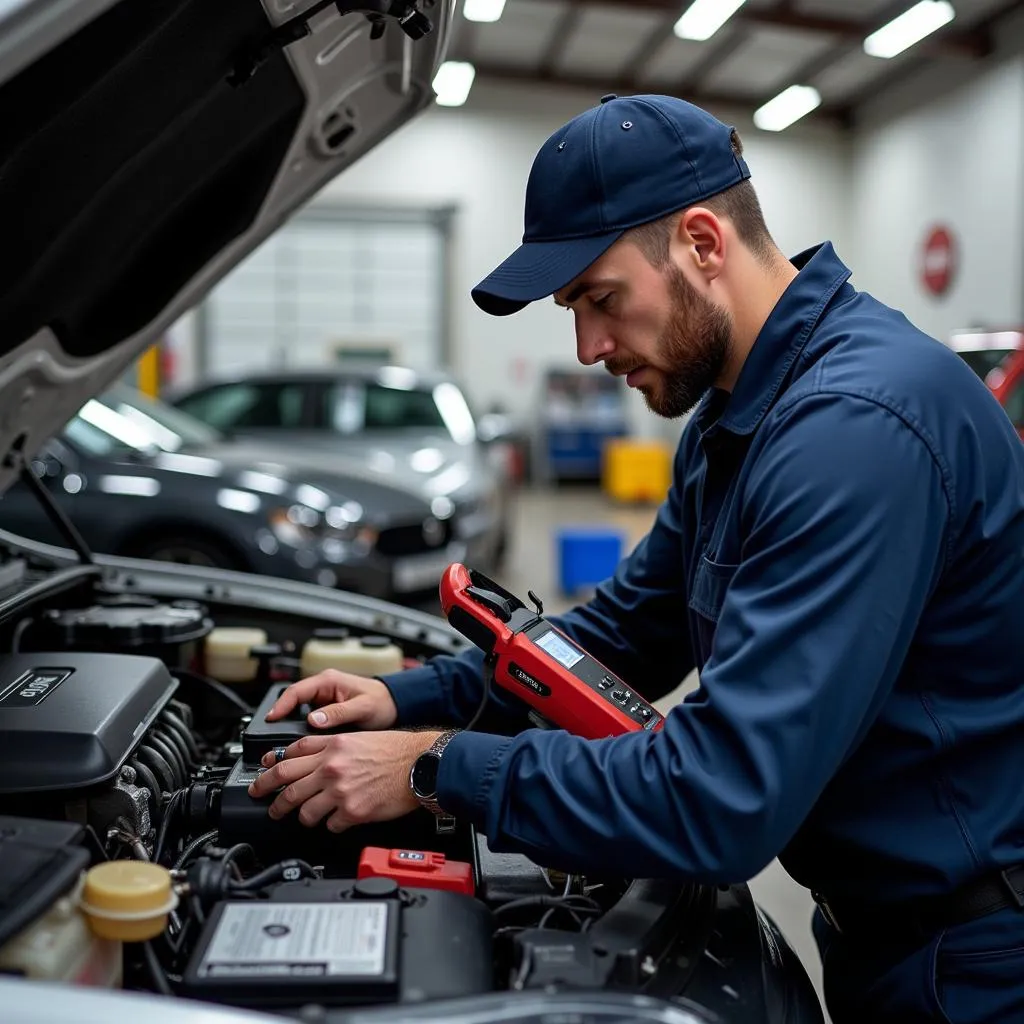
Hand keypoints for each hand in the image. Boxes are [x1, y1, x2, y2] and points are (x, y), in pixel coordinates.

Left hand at [248, 730, 441, 831]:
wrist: (420, 764)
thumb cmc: (394, 750)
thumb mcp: (356, 737)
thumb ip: (327, 746)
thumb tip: (300, 755)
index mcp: (332, 747)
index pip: (289, 756)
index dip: (270, 768)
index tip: (264, 775)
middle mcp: (332, 768)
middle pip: (286, 785)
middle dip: (270, 797)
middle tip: (266, 803)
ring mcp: (340, 791)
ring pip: (303, 811)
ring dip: (301, 817)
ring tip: (304, 818)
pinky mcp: (352, 812)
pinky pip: (329, 825)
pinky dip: (330, 825)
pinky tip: (336, 820)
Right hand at [264, 669, 398, 730]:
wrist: (394, 706)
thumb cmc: (381, 702)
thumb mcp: (362, 707)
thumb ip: (339, 712)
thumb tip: (314, 719)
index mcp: (328, 681)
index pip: (296, 691)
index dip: (280, 705)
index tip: (270, 719)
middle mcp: (323, 688)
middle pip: (292, 701)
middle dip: (280, 717)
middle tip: (269, 735)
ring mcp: (323, 700)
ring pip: (297, 711)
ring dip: (288, 724)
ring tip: (281, 742)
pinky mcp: (325, 712)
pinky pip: (306, 719)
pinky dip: (300, 730)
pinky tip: (298, 744)